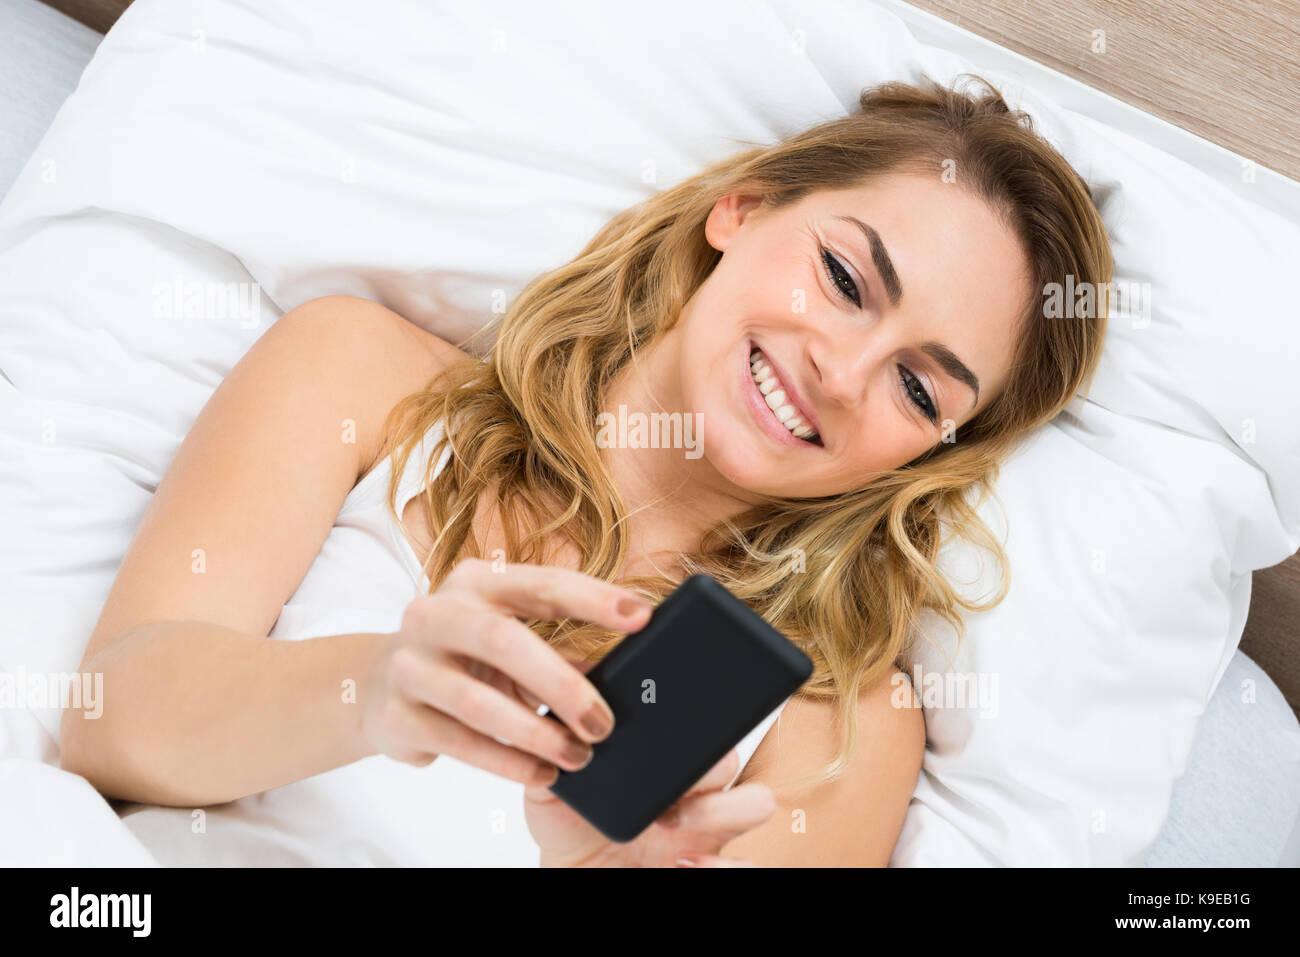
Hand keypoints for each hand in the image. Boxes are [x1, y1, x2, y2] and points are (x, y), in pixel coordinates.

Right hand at [360, 558, 652, 783]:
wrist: (378, 687)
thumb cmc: (467, 655)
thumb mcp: (506, 634)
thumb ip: (558, 643)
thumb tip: (630, 673)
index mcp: (476, 581)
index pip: (541, 584)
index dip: (593, 598)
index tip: (641, 616)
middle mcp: (436, 613)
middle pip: (504, 642)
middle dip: (562, 685)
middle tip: (604, 723)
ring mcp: (410, 664)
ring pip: (478, 702)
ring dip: (536, 734)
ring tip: (579, 756)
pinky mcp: (398, 714)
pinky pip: (460, 743)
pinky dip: (507, 762)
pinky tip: (542, 773)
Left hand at [525, 676, 776, 867]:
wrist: (577, 877)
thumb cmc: (568, 828)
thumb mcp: (552, 782)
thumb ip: (555, 742)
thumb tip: (571, 701)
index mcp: (663, 754)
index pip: (700, 720)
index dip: (707, 711)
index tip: (680, 719)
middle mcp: (694, 785)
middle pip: (729, 753)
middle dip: (709, 761)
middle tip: (666, 781)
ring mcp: (708, 824)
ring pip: (756, 800)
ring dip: (721, 808)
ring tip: (671, 822)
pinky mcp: (713, 863)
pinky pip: (747, 862)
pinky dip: (726, 865)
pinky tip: (686, 865)